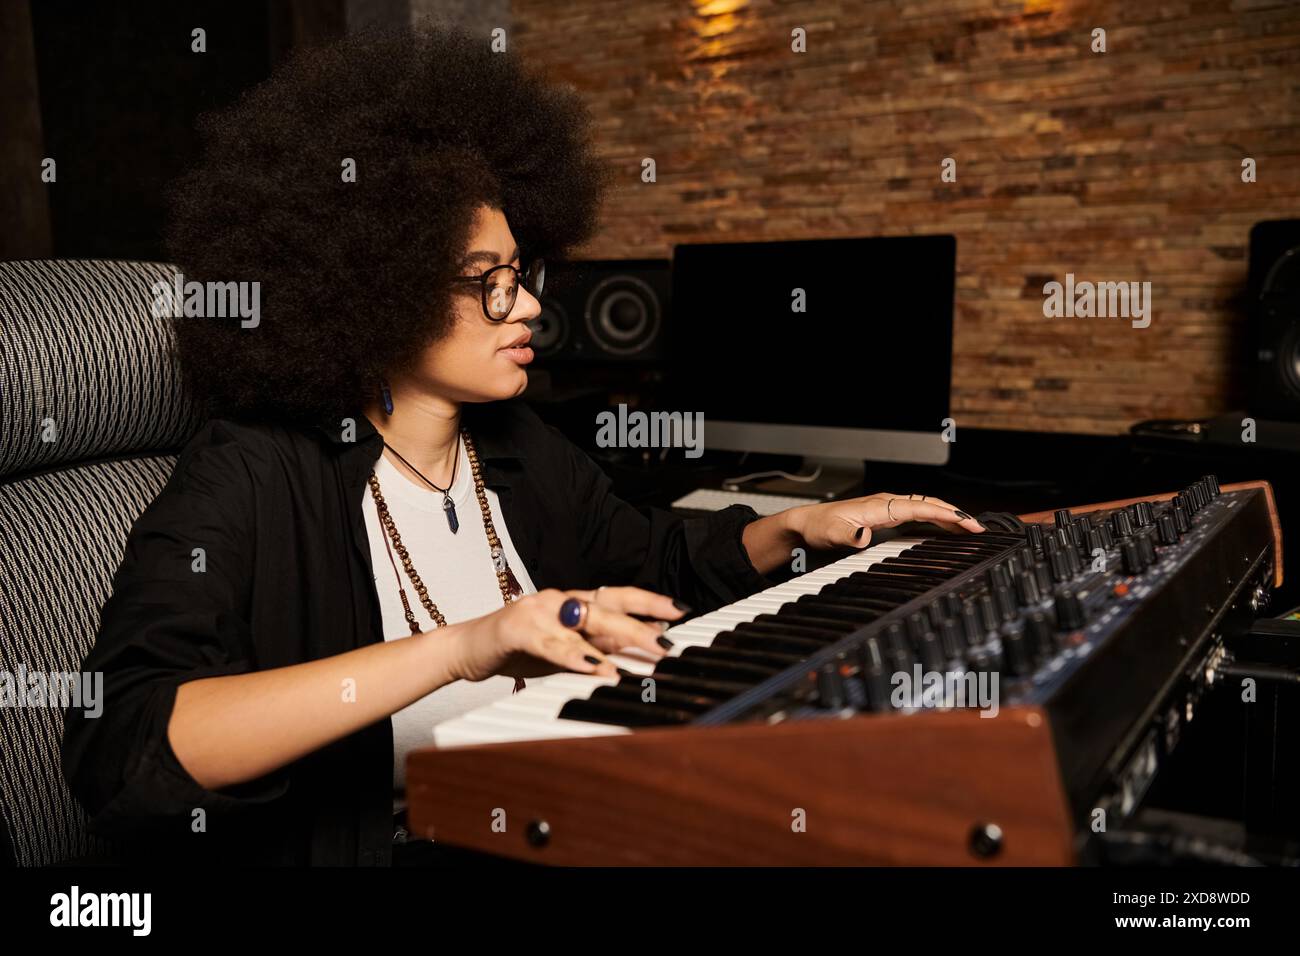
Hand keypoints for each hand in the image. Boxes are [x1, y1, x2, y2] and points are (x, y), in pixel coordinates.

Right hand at [448, 587, 686, 681]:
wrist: (466, 649)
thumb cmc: (518, 648)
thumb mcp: (566, 648)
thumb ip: (600, 643)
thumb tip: (642, 642)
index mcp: (572, 601)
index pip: (618, 596)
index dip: (649, 601)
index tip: (680, 611)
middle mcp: (558, 599)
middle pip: (607, 608)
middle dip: (642, 624)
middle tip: (667, 642)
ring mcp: (537, 611)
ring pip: (584, 621)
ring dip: (618, 637)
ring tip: (644, 651)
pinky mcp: (516, 629)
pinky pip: (551, 643)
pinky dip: (575, 655)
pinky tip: (595, 666)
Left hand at [787, 492, 984, 550]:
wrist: (806, 524)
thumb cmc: (818, 527)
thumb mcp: (831, 534)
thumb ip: (847, 535)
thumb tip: (863, 535)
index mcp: (880, 506)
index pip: (920, 507)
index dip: (946, 514)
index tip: (967, 522)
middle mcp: (887, 504)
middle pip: (929, 504)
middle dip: (956, 515)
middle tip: (980, 529)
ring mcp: (888, 509)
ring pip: (926, 508)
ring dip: (949, 517)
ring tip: (972, 529)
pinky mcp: (886, 516)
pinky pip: (918, 515)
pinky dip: (936, 520)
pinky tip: (946, 528)